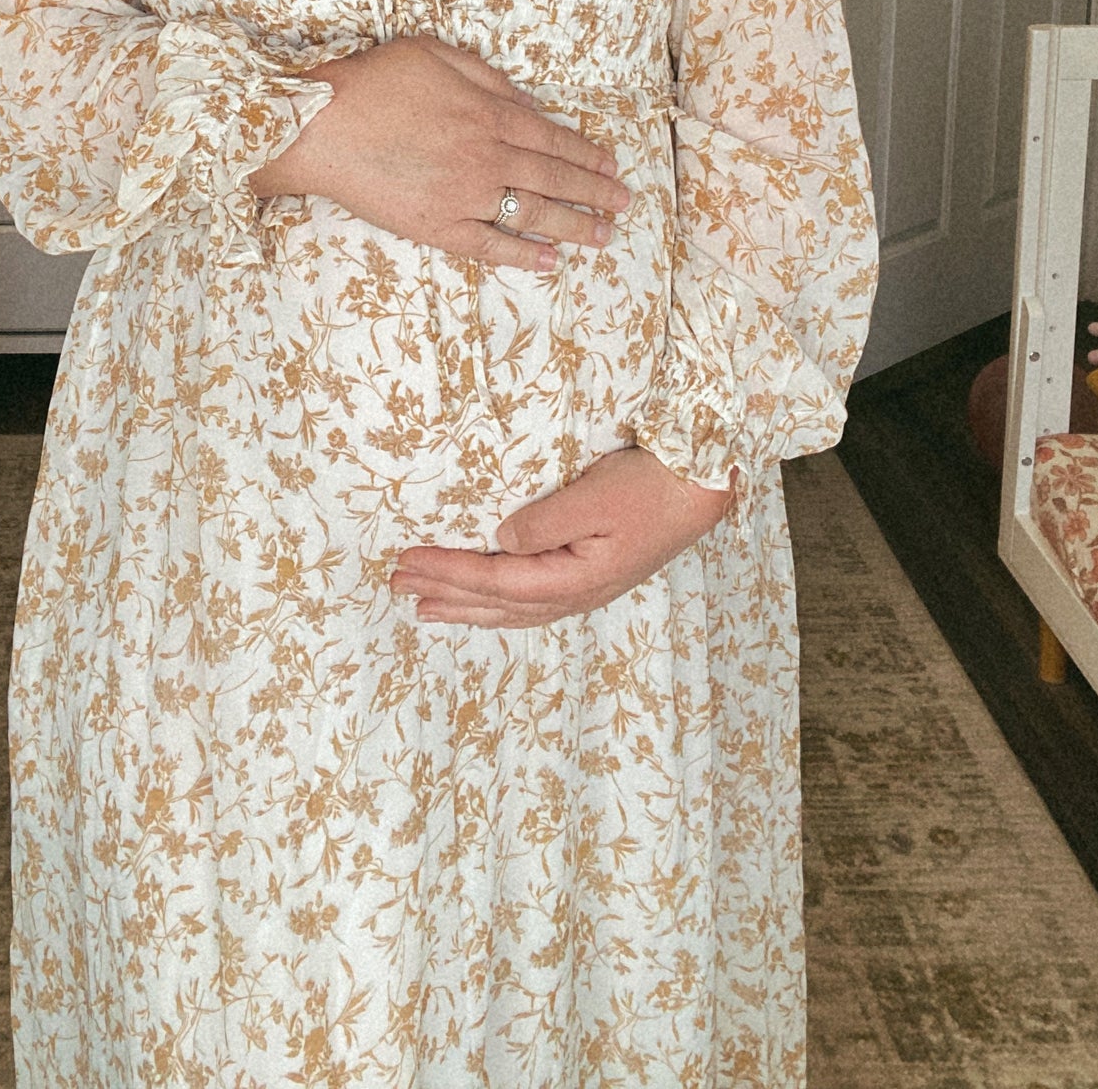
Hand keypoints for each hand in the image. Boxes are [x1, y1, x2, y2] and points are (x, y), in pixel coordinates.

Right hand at [247, 34, 631, 273]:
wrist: (319, 127)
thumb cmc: (372, 83)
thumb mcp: (434, 54)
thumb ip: (487, 76)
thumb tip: (527, 102)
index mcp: (489, 115)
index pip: (553, 139)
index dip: (587, 154)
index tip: (612, 167)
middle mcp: (487, 158)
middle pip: (554, 179)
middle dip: (594, 193)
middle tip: (624, 204)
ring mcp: (464, 197)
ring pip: (532, 214)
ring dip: (574, 226)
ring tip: (602, 237)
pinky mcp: (436, 227)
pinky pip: (489, 246)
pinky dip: (523, 254)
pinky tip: (550, 260)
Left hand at [389, 446, 732, 626]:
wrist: (701, 490)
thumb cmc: (651, 488)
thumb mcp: (595, 497)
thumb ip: (544, 523)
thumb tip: (500, 541)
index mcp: (574, 578)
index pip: (495, 582)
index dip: (447, 573)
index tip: (406, 560)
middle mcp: (575, 594)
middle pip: (495, 604)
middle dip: (444, 593)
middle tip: (396, 584)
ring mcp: (584, 590)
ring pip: (510, 609)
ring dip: (465, 606)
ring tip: (424, 606)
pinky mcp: (590, 577)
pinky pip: (529, 602)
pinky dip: (495, 604)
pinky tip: (484, 603)